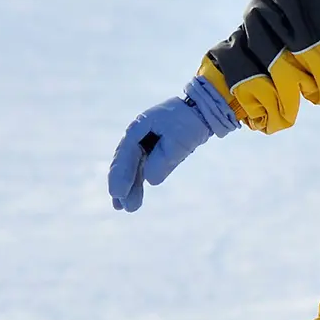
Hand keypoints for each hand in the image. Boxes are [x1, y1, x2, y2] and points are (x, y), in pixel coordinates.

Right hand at [108, 76, 238, 210]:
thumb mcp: (179, 141)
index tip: (118, 193)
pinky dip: (137, 181)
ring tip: (124, 208)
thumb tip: (150, 180)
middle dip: (122, 184)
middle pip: (125, 162)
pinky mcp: (151, 150)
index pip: (126, 153)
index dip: (121, 175)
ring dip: (128, 186)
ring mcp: (142, 142)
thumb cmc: (189, 122)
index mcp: (139, 127)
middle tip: (121, 206)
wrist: (200, 111)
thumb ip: (164, 160)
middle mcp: (136, 135)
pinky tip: (133, 197)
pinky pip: (140, 168)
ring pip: (132, 167)